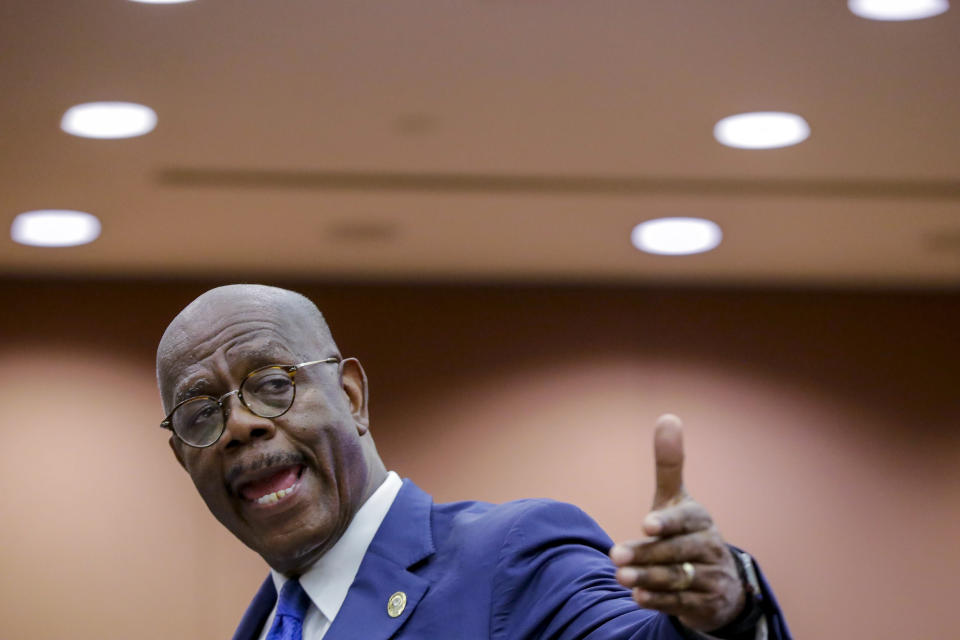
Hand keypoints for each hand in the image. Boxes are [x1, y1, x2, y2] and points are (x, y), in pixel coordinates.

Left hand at [609, 414, 745, 631]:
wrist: (718, 580)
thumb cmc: (686, 531)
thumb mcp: (676, 499)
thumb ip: (669, 464)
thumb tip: (668, 417)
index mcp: (699, 519)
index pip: (685, 520)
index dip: (667, 523)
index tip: (646, 525)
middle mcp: (708, 548)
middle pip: (676, 552)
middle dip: (645, 554)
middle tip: (615, 556)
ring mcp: (709, 577)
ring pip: (677, 579)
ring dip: (648, 579)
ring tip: (621, 578)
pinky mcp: (705, 604)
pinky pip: (681, 603)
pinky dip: (660, 600)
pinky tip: (639, 597)